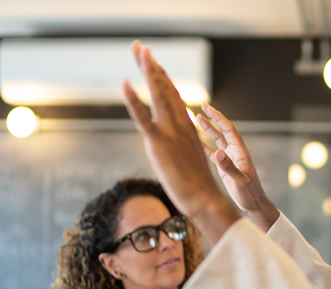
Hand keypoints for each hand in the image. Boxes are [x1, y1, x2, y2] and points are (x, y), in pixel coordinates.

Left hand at [122, 40, 240, 244]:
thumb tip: (176, 144)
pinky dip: (134, 100)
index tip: (153, 61)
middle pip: (164, 88)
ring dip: (147, 70)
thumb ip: (181, 146)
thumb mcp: (187, 160)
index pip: (173, 95)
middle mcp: (180, 124)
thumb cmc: (197, 187)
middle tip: (140, 47)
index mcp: (186, 127)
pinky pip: (143, 118)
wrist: (205, 199)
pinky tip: (125, 83)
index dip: (162, 76)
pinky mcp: (159, 144)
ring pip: (158, 94)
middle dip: (151, 65)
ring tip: (139, 51)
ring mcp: (170, 132)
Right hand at [197, 104, 279, 231]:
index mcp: (240, 152)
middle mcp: (235, 153)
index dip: (218, 117)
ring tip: (196, 119)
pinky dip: (204, 146)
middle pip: (222, 131)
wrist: (254, 205)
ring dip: (208, 130)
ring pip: (217, 140)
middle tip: (202, 106)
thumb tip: (217, 153)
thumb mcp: (240, 181)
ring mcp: (230, 159)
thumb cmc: (250, 194)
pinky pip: (213, 153)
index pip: (229, 129)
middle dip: (213, 119)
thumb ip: (229, 167)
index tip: (208, 107)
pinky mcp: (225, 167)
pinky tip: (195, 142)